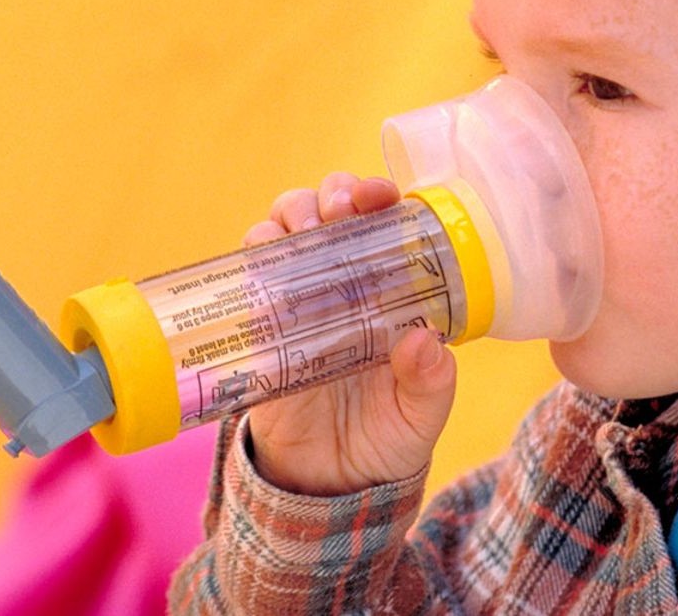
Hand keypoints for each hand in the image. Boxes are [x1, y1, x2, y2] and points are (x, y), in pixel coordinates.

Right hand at [241, 173, 457, 495]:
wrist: (327, 486)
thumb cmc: (386, 438)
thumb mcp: (421, 415)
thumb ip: (430, 382)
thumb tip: (423, 340)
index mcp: (387, 289)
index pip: (382, 222)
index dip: (378, 196)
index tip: (379, 196)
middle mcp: (340, 281)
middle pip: (327, 209)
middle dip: (332, 193)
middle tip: (340, 209)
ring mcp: (296, 298)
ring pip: (283, 228)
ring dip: (290, 214)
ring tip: (304, 230)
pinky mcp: (258, 325)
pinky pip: (248, 276)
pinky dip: (254, 257)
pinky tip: (268, 262)